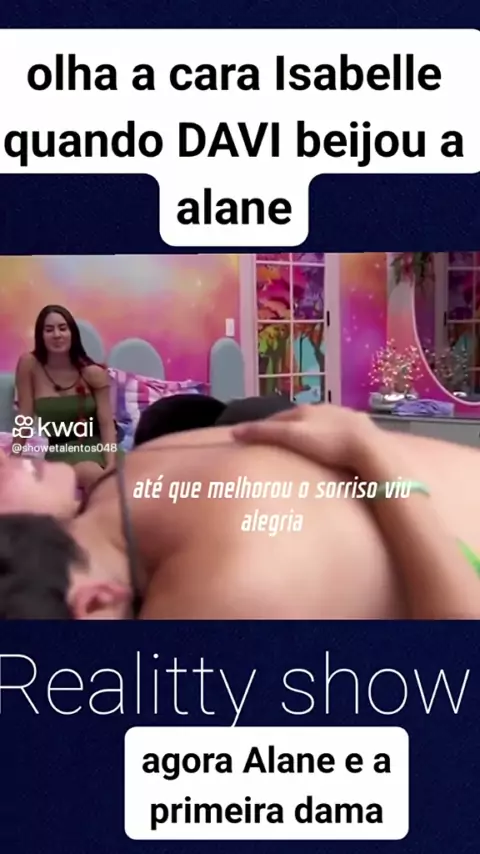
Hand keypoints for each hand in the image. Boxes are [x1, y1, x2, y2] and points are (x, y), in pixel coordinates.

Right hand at [232, 404, 381, 473]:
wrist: (368, 446)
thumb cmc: (327, 443)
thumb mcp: (291, 438)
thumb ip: (264, 433)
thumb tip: (234, 431)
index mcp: (304, 410)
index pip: (277, 416)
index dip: (265, 426)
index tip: (255, 437)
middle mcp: (322, 408)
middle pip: (298, 416)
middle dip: (287, 426)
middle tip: (278, 440)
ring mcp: (342, 415)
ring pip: (320, 420)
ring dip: (310, 428)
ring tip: (304, 442)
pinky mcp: (360, 425)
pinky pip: (341, 428)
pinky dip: (332, 433)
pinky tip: (334, 442)